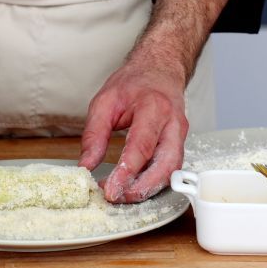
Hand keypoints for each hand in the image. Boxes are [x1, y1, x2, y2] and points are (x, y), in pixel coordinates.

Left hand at [78, 62, 187, 202]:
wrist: (160, 70)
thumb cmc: (134, 83)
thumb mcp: (105, 102)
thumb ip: (94, 135)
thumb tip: (86, 165)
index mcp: (154, 107)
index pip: (141, 146)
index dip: (126, 173)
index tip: (110, 190)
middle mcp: (173, 123)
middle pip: (165, 164)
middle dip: (142, 188)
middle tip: (118, 198)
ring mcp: (181, 134)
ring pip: (172, 171)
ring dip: (149, 189)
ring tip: (124, 196)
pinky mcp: (180, 143)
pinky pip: (170, 168)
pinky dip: (154, 182)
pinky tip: (136, 186)